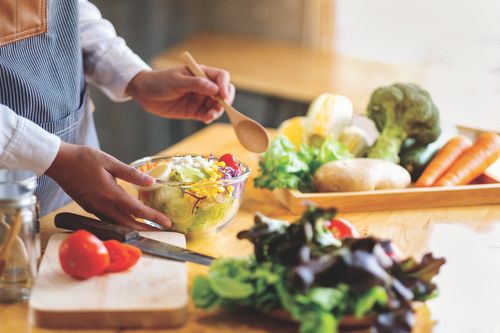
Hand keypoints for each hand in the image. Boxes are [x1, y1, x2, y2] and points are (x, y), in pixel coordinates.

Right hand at [46, 142, 170, 229]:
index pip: (138, 210)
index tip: (168, 223)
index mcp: (111, 194)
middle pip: (129, 224)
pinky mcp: (89, 208)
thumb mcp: (110, 162)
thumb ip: (131, 174)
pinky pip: (108, 221)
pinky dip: (121, 225)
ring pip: (118, 225)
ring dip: (134, 230)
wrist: (58, 162)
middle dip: (147, 230)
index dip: (154, 218)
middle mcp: (103, 206)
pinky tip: (127, 223)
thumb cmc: (83, 159)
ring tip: (148, 230)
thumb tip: (151, 182)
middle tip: (163, 233)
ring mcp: (95, 209)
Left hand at [125, 66, 234, 123]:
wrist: (144, 93)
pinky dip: (209, 117)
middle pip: (223, 92)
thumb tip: (215, 88)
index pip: (221, 77)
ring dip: (217, 111)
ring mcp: (200, 99)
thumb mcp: (177, 81)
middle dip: (225, 100)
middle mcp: (204, 86)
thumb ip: (196, 84)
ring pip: (217, 105)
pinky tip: (206, 119)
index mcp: (201, 73)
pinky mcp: (194, 111)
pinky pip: (207, 115)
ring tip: (210, 115)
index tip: (222, 95)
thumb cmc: (160, 81)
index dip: (225, 86)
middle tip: (221, 107)